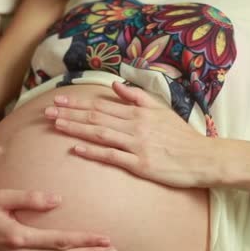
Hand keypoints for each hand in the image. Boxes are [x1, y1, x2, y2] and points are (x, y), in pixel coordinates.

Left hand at [44, 82, 220, 187]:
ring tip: (56, 125)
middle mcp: (134, 126)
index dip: (78, 103)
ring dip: (76, 129)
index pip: (101, 105)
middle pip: (95, 117)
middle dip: (69, 114)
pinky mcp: (140, 165)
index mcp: (138, 112)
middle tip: (46, 112)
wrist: (203, 158)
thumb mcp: (161, 110)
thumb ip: (137, 97)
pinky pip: (112, 157)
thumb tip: (116, 85)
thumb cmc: (181, 136)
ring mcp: (136, 145)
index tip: (58, 100)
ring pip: (100, 134)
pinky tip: (77, 148)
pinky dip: (93, 151)